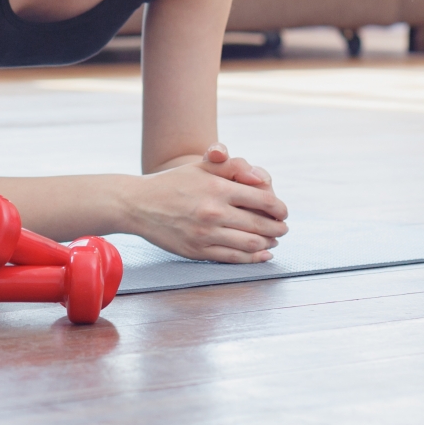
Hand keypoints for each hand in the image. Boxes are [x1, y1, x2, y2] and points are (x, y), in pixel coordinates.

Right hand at [127, 147, 287, 262]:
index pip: (263, 199)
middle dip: (278, 228)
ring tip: (273, 241)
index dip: (279, 207)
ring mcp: (206, 234)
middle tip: (283, 228)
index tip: (284, 211)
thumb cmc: (174, 182)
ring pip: (251, 244)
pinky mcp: (198, 251)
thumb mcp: (202, 166)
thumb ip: (233, 167)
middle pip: (261, 224)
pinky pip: (233, 258)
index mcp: (218, 187)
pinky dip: (252, 259)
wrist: (139, 204)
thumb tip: (262, 179)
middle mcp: (214, 212)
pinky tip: (261, 255)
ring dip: (268, 244)